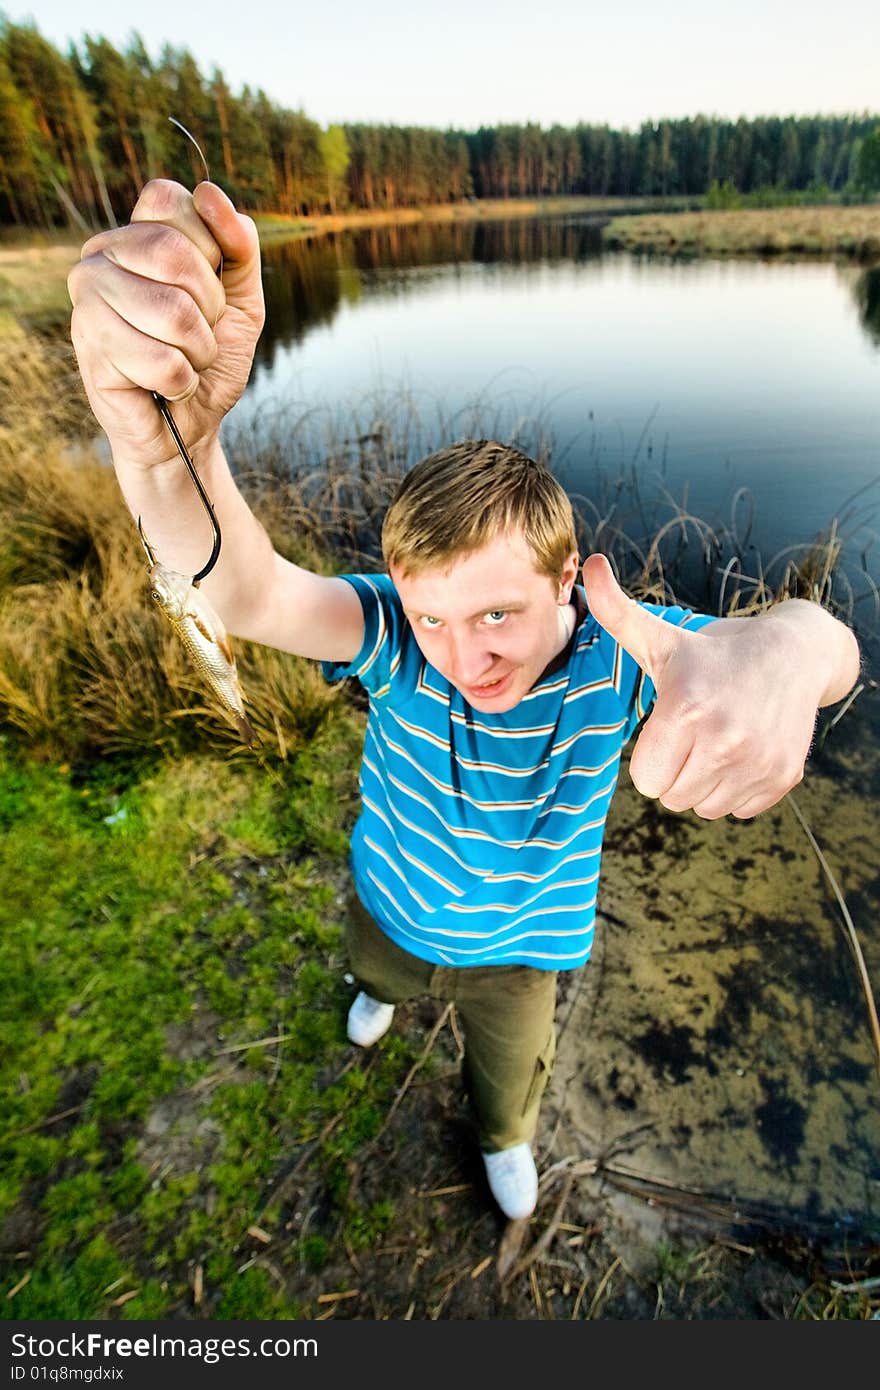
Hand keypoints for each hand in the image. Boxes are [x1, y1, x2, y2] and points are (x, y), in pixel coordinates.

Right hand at [68, 179, 264, 472]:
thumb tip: (210, 193)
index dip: (209, 247)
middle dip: (209, 306)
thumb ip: (240, 246)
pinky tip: (164, 385)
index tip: (210, 287)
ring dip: (199, 350)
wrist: (187, 425)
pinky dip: (181, 381)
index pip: (169, 199)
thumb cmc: (209, 362)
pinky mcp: (89, 348)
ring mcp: (87, 300)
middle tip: (200, 333)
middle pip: (173, 252)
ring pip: (172, 311)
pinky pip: (163, 360)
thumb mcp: (242, 300)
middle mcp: (100, 256)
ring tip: (184, 361)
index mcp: (134, 235)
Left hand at [581, 554, 826, 819]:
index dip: (652, 756)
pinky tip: (745, 750)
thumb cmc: (711, 653)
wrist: (793, 654)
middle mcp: (725, 739)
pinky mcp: (783, 777)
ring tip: (719, 740)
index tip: (670, 726)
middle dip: (676, 770)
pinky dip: (737, 788)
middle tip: (695, 733)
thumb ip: (617, 612)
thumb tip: (591, 562)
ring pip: (705, 808)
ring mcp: (758, 761)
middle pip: (673, 798)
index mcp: (685, 709)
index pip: (646, 780)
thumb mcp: (662, 637)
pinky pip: (738, 810)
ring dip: (705, 782)